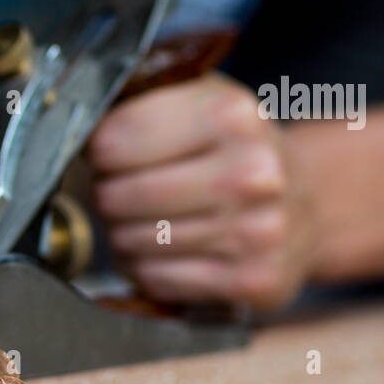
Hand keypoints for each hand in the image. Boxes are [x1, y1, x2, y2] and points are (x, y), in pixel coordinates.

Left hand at [86, 73, 316, 311]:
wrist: (311, 205)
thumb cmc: (236, 151)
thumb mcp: (199, 102)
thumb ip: (139, 101)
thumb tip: (72, 120)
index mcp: (232, 114)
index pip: (114, 141)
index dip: (99, 152)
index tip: (108, 154)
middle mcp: (252, 172)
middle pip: (119, 196)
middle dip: (109, 196)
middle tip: (124, 191)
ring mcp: (258, 231)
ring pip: (133, 243)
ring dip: (125, 235)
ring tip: (149, 220)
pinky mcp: (254, 282)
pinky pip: (158, 279)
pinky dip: (149, 269)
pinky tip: (169, 251)